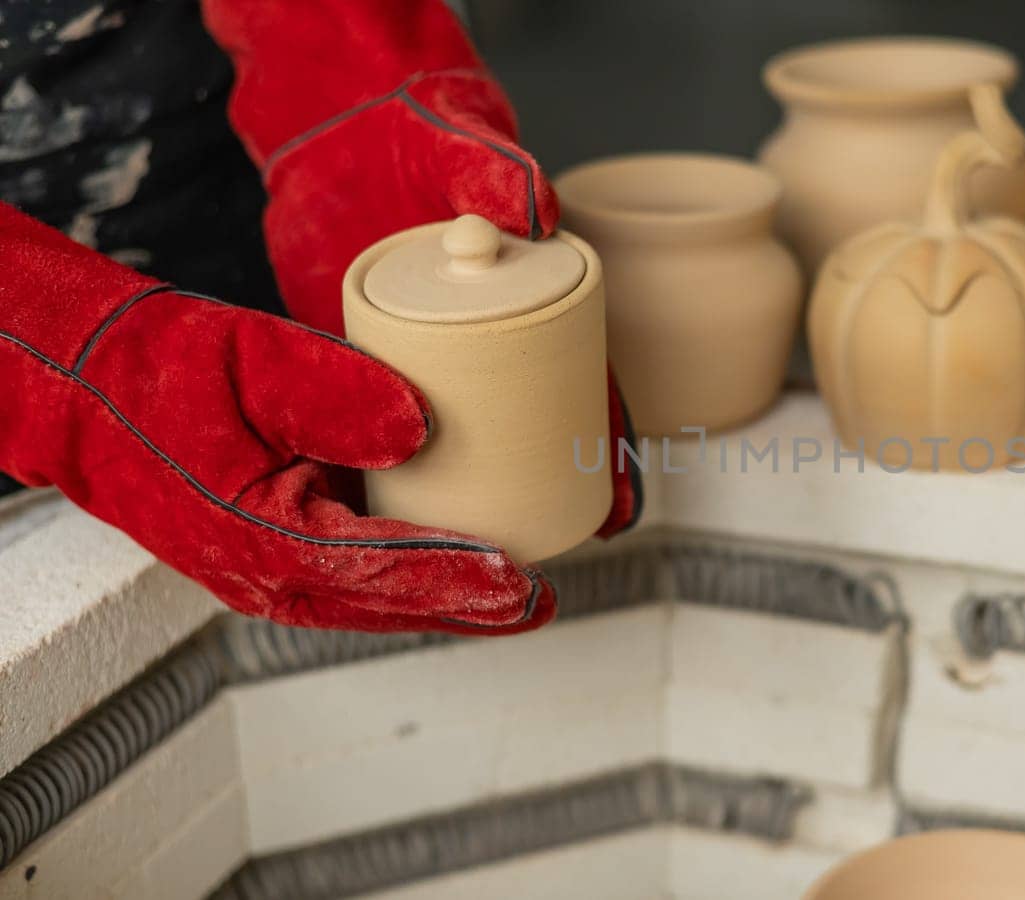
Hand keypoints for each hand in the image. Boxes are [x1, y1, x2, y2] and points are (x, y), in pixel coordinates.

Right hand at [0, 205, 550, 633]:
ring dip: (446, 603)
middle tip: (541, 602)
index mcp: (259, 533)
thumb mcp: (251, 356)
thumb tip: (420, 427)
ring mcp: (267, 574)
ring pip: (374, 602)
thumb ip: (333, 389)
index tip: (516, 577)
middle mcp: (266, 573)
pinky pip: (355, 582)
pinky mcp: (275, 557)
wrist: (91, 391)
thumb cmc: (165, 368)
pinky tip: (458, 573)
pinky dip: (410, 582)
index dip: (453, 575)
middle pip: (388, 603)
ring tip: (520, 600)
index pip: (377, 569)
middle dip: (469, 606)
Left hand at [202, 0, 639, 538]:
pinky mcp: (373, 364)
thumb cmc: (420, 135)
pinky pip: (393, 435)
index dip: (606, 445)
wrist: (344, 127)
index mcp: (532, 308)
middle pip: (538, 430)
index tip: (617, 503)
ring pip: (471, 445)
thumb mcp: (455, 149)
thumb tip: (535, 208)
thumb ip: (491, 169)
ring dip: (482, 506)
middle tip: (544, 562)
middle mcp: (493, 344)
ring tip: (479, 574)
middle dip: (550, 499)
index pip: (587, 383)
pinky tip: (401, 533)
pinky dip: (403, 481)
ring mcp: (434, 361)